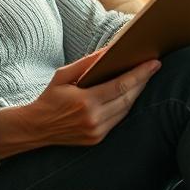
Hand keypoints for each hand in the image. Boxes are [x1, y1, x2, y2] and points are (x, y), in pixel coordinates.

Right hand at [0, 49, 160, 158]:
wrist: (35, 128)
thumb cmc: (49, 97)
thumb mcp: (63, 75)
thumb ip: (87, 63)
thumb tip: (110, 50)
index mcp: (85, 102)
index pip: (121, 86)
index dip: (140, 74)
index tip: (154, 63)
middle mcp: (94, 119)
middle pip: (128, 98)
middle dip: (143, 81)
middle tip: (155, 67)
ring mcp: (97, 132)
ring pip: (126, 110)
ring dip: (137, 94)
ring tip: (145, 78)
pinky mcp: (97, 139)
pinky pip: (118, 119)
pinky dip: (125, 105)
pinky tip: (130, 94)